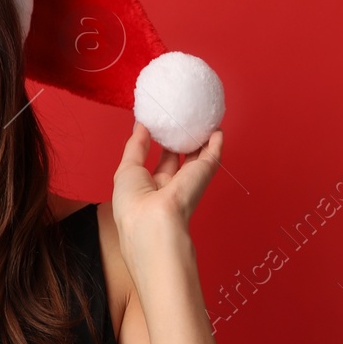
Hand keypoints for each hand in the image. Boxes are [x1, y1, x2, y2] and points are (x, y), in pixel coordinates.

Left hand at [112, 122, 222, 240]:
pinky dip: (216, 143)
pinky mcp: (202, 176)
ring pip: (196, 157)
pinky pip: (211, 156)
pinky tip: (216, 129)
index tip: (161, 125)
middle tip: (181, 119)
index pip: (158, 162)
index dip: (160, 144)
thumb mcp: (126, 169)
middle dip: (180, 140)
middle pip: (179, 159)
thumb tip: (140, 125)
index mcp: (150, 189)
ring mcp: (187, 182)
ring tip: (200, 119)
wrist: (154, 224)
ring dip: (199, 139)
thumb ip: (136, 146)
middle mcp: (170, 186)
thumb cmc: (133, 204)